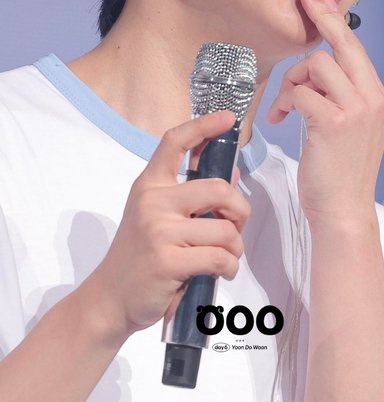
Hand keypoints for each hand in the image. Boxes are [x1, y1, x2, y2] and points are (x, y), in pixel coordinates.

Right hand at [90, 111, 249, 339]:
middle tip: (236, 226)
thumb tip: (233, 176)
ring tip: (225, 257)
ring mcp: (159, 230)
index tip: (228, 118)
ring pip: (225, 230)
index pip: (174, 142)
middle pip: (218, 189)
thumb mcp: (158, 216)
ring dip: (236, 248)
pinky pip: (220, 258)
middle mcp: (153, 201)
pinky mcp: (168, 261)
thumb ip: (192, 195)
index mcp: (150, 185)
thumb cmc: (140, 255)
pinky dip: (230, 268)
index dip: (203, 126)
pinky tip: (221, 272)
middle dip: (240, 210)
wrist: (110, 298)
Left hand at [268, 0, 383, 225]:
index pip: (356, 50)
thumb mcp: (349, 128)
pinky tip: (281, 118)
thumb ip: (338, 97)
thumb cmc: (338, 172)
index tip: (319, 0)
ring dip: (293, 79)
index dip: (336, 22)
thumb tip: (312, 71)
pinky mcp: (334, 123)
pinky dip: (286, 100)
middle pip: (344, 43)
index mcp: (377, 98)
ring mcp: (356, 110)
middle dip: (322, 17)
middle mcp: (373, 98)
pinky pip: (301, 91)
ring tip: (286, 105)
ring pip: (317, 64)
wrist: (343, 212)